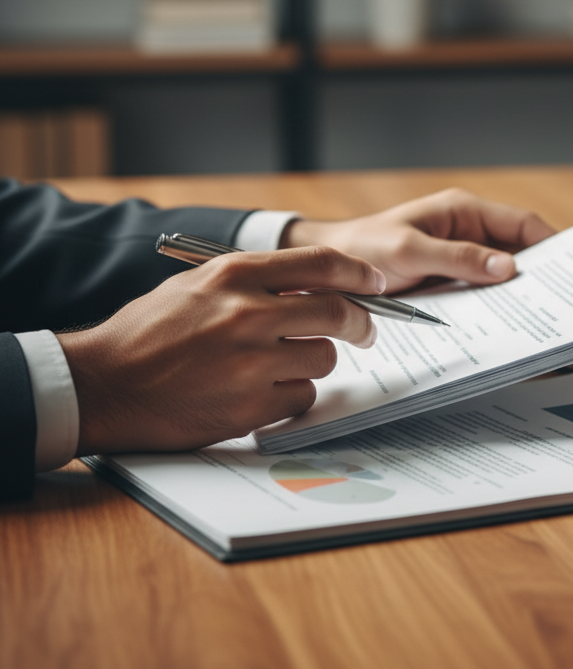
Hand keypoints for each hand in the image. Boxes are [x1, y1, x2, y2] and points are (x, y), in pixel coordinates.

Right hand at [61, 246, 384, 454]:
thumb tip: (319, 286)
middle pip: (339, 312)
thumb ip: (256, 281)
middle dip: (360, 323)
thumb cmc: (148, 333)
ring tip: (275, 365)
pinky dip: (289, 397)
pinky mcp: (249, 405)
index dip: (360, 273)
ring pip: (323, 359)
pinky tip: (258, 392)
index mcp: (235, 274)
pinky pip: (301, 398)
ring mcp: (251, 362)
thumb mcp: (198, 285)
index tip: (376, 284)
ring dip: (312, 363)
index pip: (322, 263)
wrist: (100, 384)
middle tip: (364, 331)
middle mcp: (248, 313)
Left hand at [281, 188, 555, 292]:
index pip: (522, 224)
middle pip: (518, 252)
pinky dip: (495, 307)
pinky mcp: (449, 283)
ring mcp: (459, 259)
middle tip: (563, 301)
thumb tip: (508, 267)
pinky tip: (506, 327)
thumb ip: (457, 257)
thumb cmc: (362, 251)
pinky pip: (481, 294)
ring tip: (542, 319)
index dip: (551, 245)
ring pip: (501, 276)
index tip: (572, 269)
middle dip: (540, 275)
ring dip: (517, 295)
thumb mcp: (409, 252)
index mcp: (463, 211)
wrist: (326, 273)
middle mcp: (466, 232)